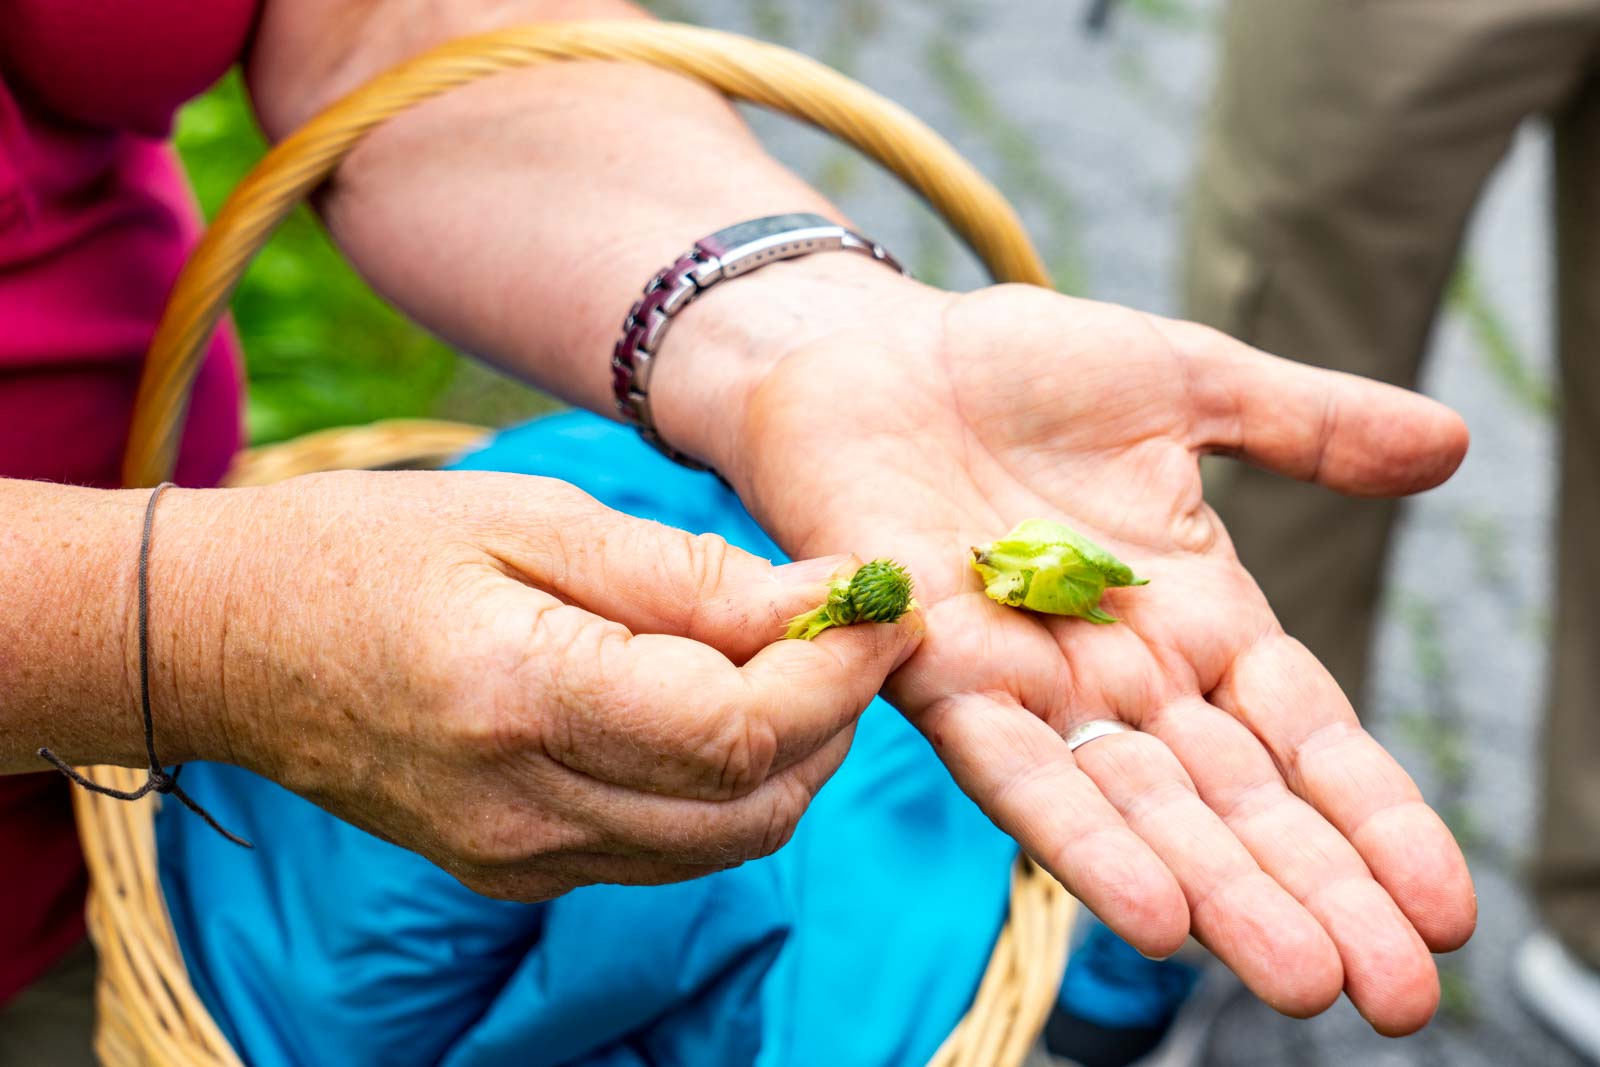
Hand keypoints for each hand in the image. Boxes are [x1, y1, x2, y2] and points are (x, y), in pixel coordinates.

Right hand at [155, 471, 916, 899]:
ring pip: (729, 841)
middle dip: (837, 716)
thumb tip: (825, 599)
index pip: (742, 729)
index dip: (840, 673)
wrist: (232, 642)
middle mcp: (526, 809)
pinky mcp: (516, 873)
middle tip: (850, 629)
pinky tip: (714, 708)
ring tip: (789, 661)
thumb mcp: (535, 516)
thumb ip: (688, 575)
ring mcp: (519, 859)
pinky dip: (726, 787)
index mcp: (523, 697)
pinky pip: (670, 847)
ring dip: (793, 757)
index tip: (885, 607)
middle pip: (758, 803)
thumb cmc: (372, 548)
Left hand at [661, 272, 1474, 1034]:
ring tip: (1298, 979)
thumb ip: (1308, 426)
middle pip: (1236, 802)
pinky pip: (1017, 770)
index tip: (1445, 911)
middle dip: (1318, 893)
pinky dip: (1083, 840)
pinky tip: (1153, 914)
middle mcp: (1122, 673)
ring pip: (1142, 810)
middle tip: (1397, 998)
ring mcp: (1033, 683)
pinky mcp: (939, 673)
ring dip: (1219, 894)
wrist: (871, 351)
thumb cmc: (1017, 369)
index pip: (1303, 738)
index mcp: (1193, 617)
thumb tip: (1456, 443)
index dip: (1373, 819)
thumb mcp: (1186, 385)